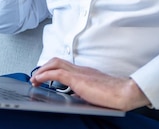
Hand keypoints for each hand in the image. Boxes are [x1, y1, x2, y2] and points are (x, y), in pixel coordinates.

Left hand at [29, 58, 149, 110]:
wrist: (123, 93)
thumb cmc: (114, 95)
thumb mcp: (96, 93)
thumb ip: (86, 92)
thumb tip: (78, 97)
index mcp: (86, 72)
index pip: (66, 65)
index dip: (53, 69)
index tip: (45, 76)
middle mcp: (81, 69)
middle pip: (58, 61)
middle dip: (44, 67)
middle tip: (36, 77)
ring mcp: (79, 72)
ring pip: (55, 63)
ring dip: (42, 70)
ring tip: (35, 79)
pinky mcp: (77, 78)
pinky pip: (56, 73)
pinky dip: (45, 75)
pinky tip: (39, 80)